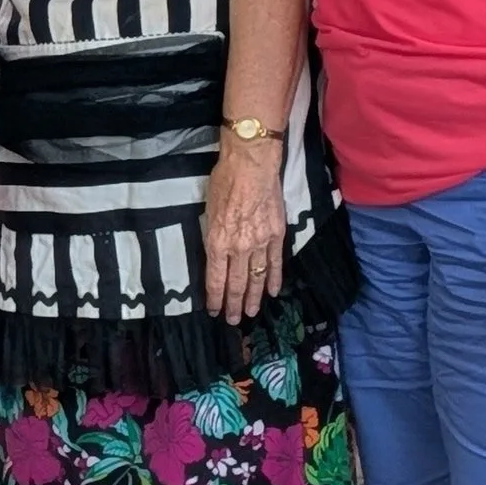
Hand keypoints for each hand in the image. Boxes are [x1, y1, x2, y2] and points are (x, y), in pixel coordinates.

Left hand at [201, 139, 285, 324]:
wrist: (251, 164)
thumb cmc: (224, 181)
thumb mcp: (208, 210)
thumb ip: (213, 235)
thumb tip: (215, 252)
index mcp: (217, 241)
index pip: (215, 278)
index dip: (215, 298)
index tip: (214, 311)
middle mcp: (239, 247)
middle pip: (236, 283)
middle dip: (233, 304)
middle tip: (233, 320)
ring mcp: (260, 242)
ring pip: (256, 277)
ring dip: (253, 298)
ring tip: (250, 313)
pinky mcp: (277, 235)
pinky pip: (276, 263)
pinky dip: (274, 279)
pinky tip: (272, 292)